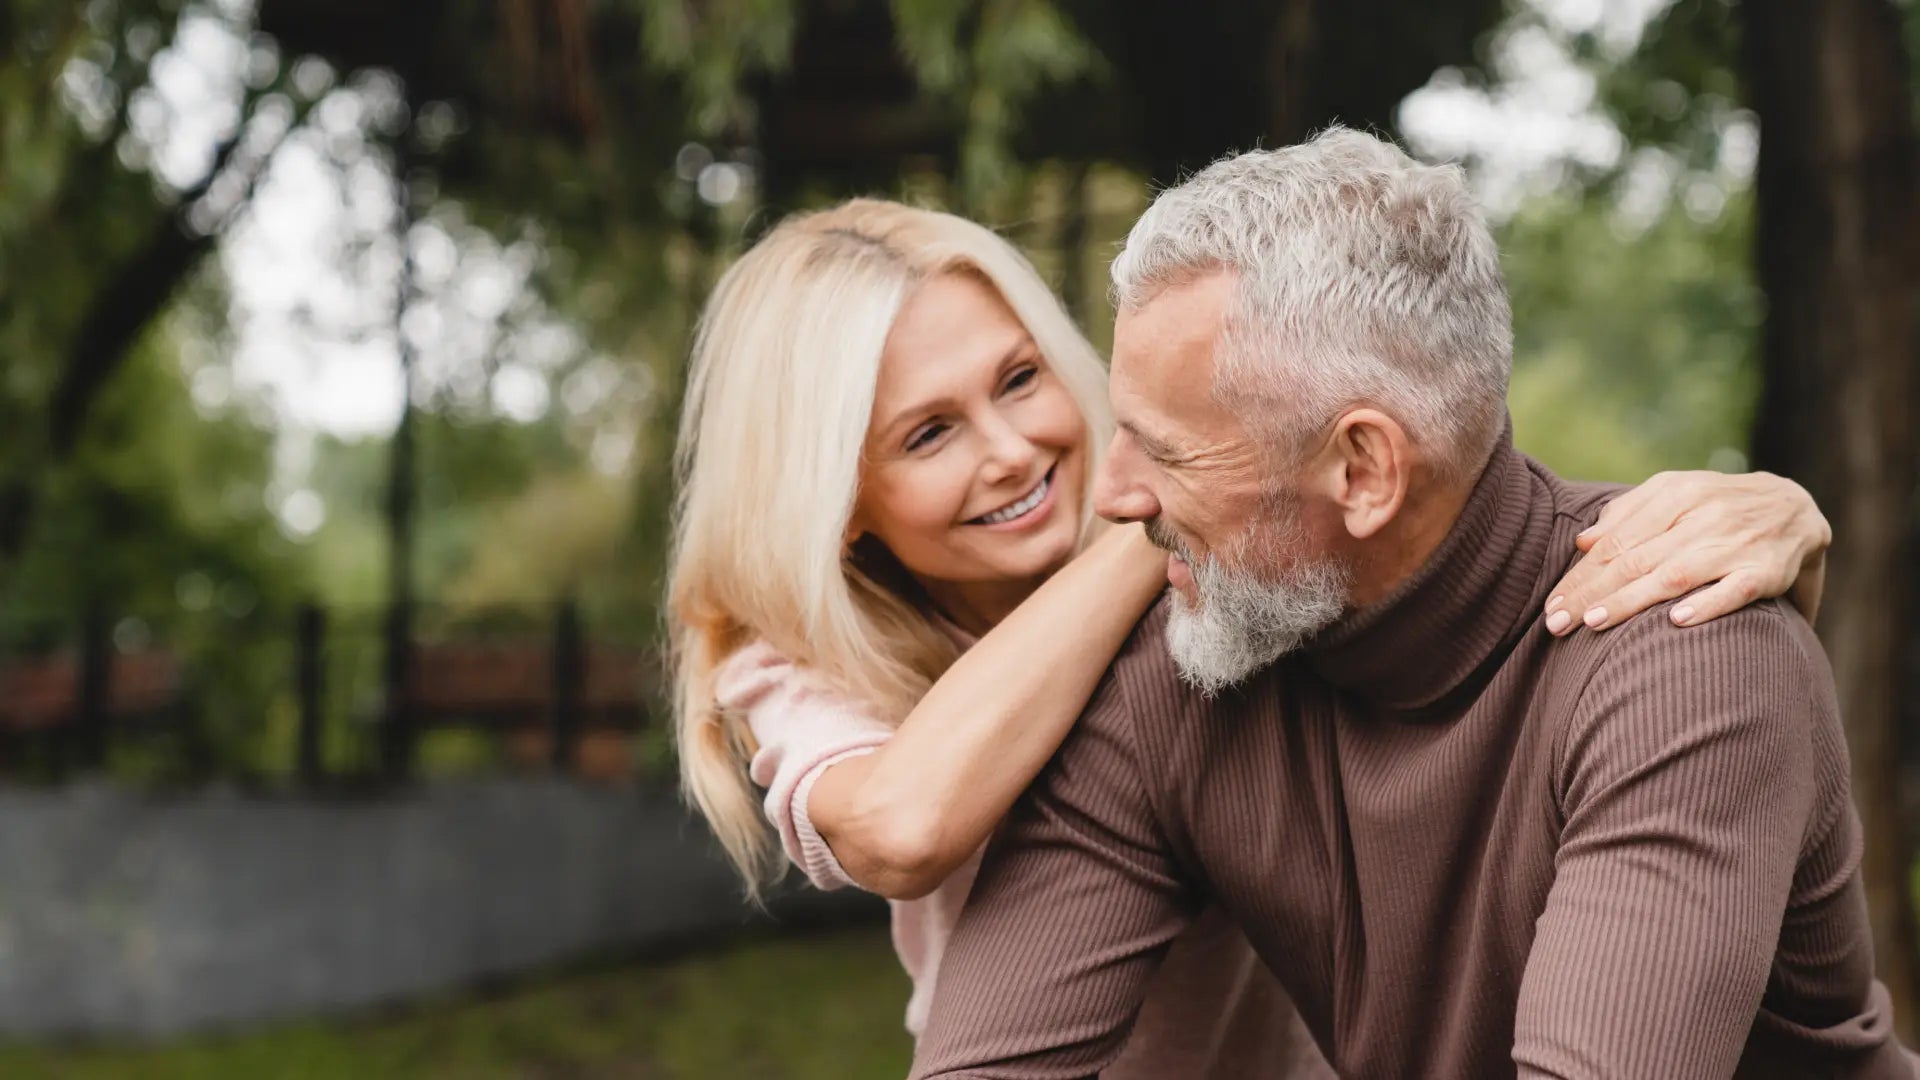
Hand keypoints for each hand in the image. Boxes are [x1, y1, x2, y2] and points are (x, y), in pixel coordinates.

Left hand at [1544, 471, 1830, 634]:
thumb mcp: (1676, 495)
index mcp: (1677, 494)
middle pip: (1636, 559)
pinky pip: (1735, 589)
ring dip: (1632, 600)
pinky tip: (1676, 621)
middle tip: (1556, 623)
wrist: (1797, 507)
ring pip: (1675, 575)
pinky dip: (1706, 604)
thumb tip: (1584, 542)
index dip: (1581, 575)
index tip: (1551, 604)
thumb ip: (1630, 514)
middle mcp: (1704, 516)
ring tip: (1595, 622)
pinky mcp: (1767, 571)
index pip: (1617, 540)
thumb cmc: (1718, 506)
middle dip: (1592, 593)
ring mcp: (1736, 544)